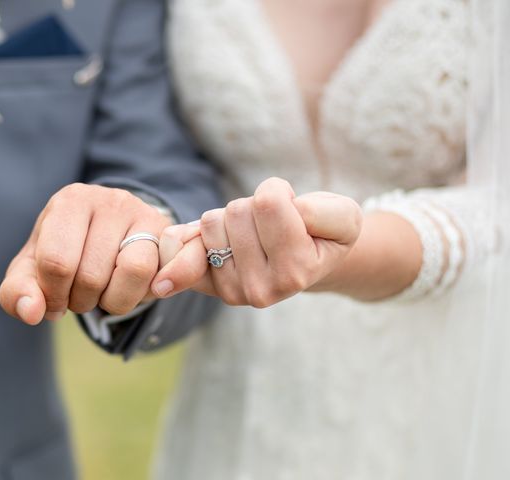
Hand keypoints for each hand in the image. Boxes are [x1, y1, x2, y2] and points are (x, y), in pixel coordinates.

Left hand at [0, 183, 171, 324]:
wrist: (116, 236)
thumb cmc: (68, 253)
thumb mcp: (34, 270)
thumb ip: (17, 292)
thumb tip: (31, 313)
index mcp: (69, 201)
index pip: (56, 262)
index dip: (53, 296)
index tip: (54, 302)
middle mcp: (108, 199)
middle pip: (92, 274)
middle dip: (82, 301)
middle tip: (81, 296)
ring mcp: (142, 213)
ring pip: (133, 271)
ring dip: (115, 301)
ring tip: (104, 293)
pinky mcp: (168, 234)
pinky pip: (157, 276)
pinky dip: (141, 296)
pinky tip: (128, 289)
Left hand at [151, 178, 361, 307]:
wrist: (307, 262)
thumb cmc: (324, 233)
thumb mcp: (342, 216)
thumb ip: (321, 211)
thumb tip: (267, 209)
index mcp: (296, 271)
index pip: (268, 202)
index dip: (279, 191)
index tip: (294, 210)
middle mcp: (262, 289)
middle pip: (237, 210)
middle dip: (254, 206)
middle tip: (272, 225)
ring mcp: (232, 290)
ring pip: (212, 221)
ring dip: (231, 217)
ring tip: (255, 234)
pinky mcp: (208, 285)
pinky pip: (183, 245)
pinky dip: (189, 235)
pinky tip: (206, 239)